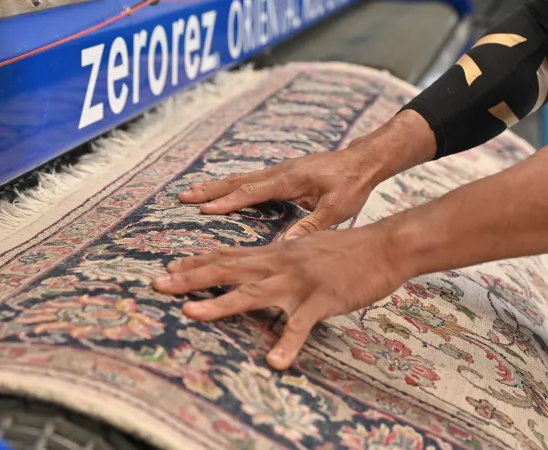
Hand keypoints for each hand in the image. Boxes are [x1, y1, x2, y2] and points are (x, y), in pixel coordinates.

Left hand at [152, 223, 410, 369]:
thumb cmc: (349, 250)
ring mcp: (298, 282)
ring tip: (190, 313)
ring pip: (253, 293)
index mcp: (277, 253)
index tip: (170, 267)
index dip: (198, 261)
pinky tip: (275, 362)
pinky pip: (300, 326)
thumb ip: (284, 257)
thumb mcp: (308, 248)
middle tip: (158, 284)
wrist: (385, 246)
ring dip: (220, 303)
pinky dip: (288, 344)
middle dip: (191, 278)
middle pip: (228, 269)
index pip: (230, 255)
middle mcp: (280, 264)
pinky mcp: (321, 300)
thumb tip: (264, 263)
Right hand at [178, 110, 435, 239]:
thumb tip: (288, 242)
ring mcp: (281, 171)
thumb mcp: (336, 208)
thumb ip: (311, 224)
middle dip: (210, 190)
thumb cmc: (352, 184)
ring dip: (216, 187)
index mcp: (289, 180)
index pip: (251, 192)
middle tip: (183, 196)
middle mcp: (280, 172)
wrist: (364, 160)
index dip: (227, 202)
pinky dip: (232, 187)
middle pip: (238, 181)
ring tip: (192, 193)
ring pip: (242, 179)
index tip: (203, 209)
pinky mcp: (285, 174)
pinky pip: (251, 181)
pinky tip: (223, 193)